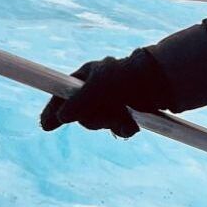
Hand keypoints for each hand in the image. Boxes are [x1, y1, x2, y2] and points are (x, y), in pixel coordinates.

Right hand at [39, 48, 173, 138]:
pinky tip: (131, 122)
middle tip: (108, 110)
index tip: (46, 124)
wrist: (160, 82)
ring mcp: (110, 104)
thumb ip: (79, 101)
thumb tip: (61, 117)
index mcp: (85, 77)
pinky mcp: (124, 115)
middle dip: (93, 118)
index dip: (53, 110)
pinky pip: (116, 130)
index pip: (61, 95)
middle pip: (80, 115)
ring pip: (98, 124)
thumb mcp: (99, 85)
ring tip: (124, 112)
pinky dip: (123, 128)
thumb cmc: (127, 77)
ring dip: (110, 121)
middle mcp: (95, 91)